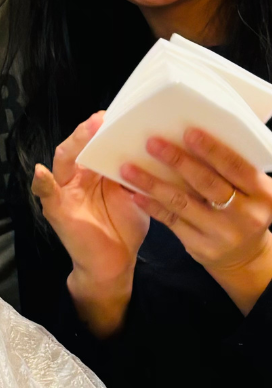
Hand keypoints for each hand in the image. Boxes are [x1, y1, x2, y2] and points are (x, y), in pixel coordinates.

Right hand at [33, 112, 148, 335]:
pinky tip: (41, 174)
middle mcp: (76, 177)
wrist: (115, 264)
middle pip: (77, 147)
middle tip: (103, 119)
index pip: (94, 143)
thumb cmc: (123, 227)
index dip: (103, 129)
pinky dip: (42, 183)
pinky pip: (46, 195)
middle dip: (87, 132)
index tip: (118, 113)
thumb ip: (137, 174)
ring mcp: (64, 192)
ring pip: (61, 163)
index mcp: (94, 171)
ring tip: (85, 132)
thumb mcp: (134, 195)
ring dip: (72, 147)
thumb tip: (157, 147)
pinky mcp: (57, 211)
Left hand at [122, 128, 271, 313]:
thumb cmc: (243, 210)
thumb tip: (189, 135)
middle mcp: (247, 215)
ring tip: (129, 168)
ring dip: (153, 183)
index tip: (188, 132)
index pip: (236, 167)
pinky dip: (152, 205)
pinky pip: (171, 221)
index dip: (212, 150)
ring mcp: (223, 233)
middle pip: (207, 183)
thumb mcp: (249, 190)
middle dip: (177, 160)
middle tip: (152, 143)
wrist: (246, 255)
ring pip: (182, 202)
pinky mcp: (202, 246)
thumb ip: (229, 169)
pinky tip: (135, 193)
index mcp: (263, 194)